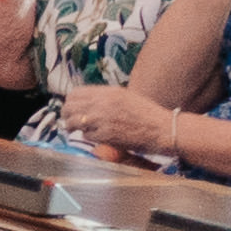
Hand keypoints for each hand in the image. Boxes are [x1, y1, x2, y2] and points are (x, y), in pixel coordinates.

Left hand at [47, 81, 170, 155]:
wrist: (163, 129)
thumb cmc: (148, 115)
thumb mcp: (126, 98)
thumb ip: (105, 98)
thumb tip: (86, 103)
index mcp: (108, 92)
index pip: (75, 93)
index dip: (71, 102)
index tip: (72, 109)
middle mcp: (102, 103)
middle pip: (69, 107)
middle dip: (67, 115)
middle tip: (70, 122)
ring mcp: (102, 119)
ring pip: (73, 122)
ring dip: (74, 127)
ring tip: (78, 131)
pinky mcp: (104, 134)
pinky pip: (86, 136)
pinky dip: (89, 138)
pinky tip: (97, 138)